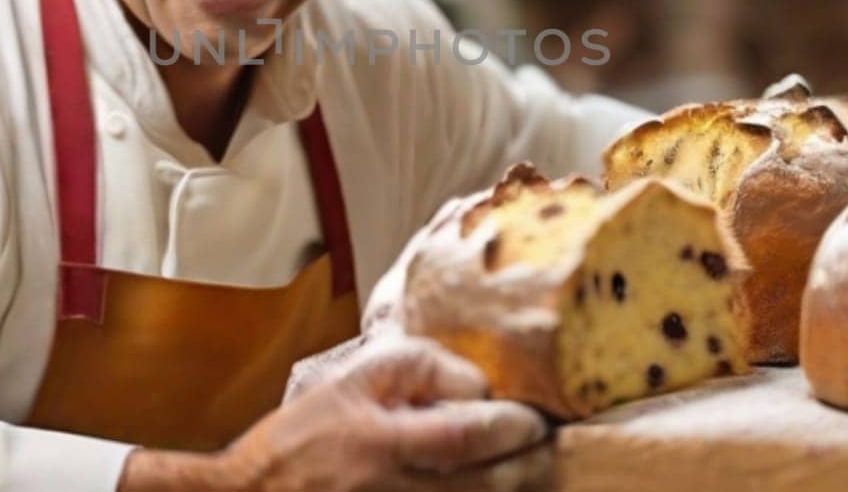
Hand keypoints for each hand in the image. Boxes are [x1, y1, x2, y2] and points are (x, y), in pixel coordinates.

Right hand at [229, 335, 552, 490]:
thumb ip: (416, 368)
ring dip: (509, 490)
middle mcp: (393, 490)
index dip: (511, 427)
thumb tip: (476, 384)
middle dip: (528, 466)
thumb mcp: (350, 381)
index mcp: (380, 442)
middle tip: (546, 448)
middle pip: (486, 487)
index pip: (465, 434)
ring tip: (528, 469)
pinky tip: (491, 487)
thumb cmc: (301, 436)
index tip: (532, 418)